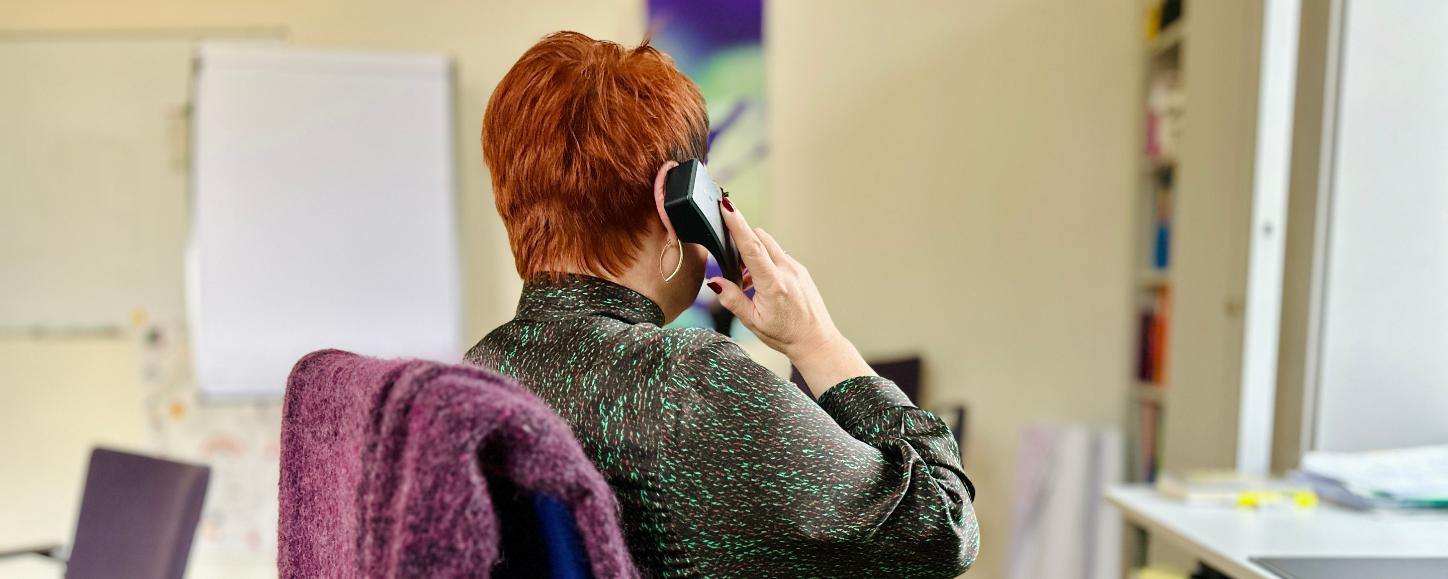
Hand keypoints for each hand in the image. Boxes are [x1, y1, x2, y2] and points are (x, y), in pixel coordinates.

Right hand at [708, 200, 873, 394]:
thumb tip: (715, 282)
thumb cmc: (784, 334)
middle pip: (760, 239)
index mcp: (773, 284)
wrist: (816, 340)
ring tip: (748, 281)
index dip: (737, 225)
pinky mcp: (801, 270)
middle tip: (730, 258)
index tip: (727, 207)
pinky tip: (762, 283)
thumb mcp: (753, 321)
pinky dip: (766, 261)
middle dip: (743, 240)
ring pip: (770, 246)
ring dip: (754, 254)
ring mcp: (796, 268)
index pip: (752, 247)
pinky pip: (779, 255)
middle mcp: (787, 271)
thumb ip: (732, 299)